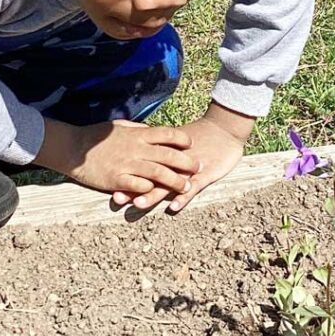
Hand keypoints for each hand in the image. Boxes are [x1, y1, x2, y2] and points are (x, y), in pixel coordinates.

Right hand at [36, 118, 199, 199]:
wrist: (73, 149)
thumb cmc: (96, 136)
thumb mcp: (119, 126)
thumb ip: (138, 129)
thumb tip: (153, 130)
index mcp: (137, 134)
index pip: (166, 134)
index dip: (181, 139)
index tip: (191, 145)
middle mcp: (136, 148)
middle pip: (168, 155)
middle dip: (186, 162)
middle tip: (199, 167)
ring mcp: (127, 164)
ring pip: (158, 173)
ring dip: (175, 181)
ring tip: (186, 186)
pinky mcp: (118, 179)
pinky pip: (139, 186)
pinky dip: (150, 189)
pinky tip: (159, 193)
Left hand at [112, 102, 254, 213]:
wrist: (225, 127)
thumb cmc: (201, 134)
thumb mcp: (177, 138)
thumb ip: (158, 143)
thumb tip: (137, 147)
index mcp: (165, 149)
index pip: (142, 161)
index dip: (126, 172)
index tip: (109, 180)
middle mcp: (174, 159)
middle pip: (150, 174)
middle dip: (133, 187)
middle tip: (117, 198)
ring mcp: (190, 168)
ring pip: (168, 183)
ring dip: (153, 194)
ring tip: (138, 204)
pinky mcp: (207, 174)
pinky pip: (194, 187)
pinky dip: (184, 197)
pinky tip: (173, 207)